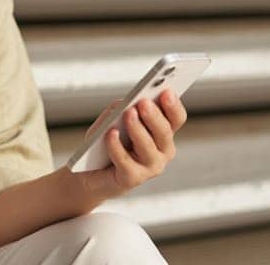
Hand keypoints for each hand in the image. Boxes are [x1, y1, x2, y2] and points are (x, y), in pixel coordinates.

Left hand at [70, 88, 187, 201]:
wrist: (93, 172)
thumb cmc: (109, 140)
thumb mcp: (114, 119)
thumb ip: (122, 108)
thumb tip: (127, 103)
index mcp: (164, 133)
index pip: (176, 118)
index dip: (173, 106)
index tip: (167, 91)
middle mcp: (163, 151)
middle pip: (164, 132)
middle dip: (154, 116)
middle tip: (144, 102)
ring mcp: (150, 167)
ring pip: (148, 147)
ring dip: (137, 129)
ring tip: (128, 113)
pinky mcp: (132, 179)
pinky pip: (125, 161)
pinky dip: (117, 146)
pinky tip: (111, 133)